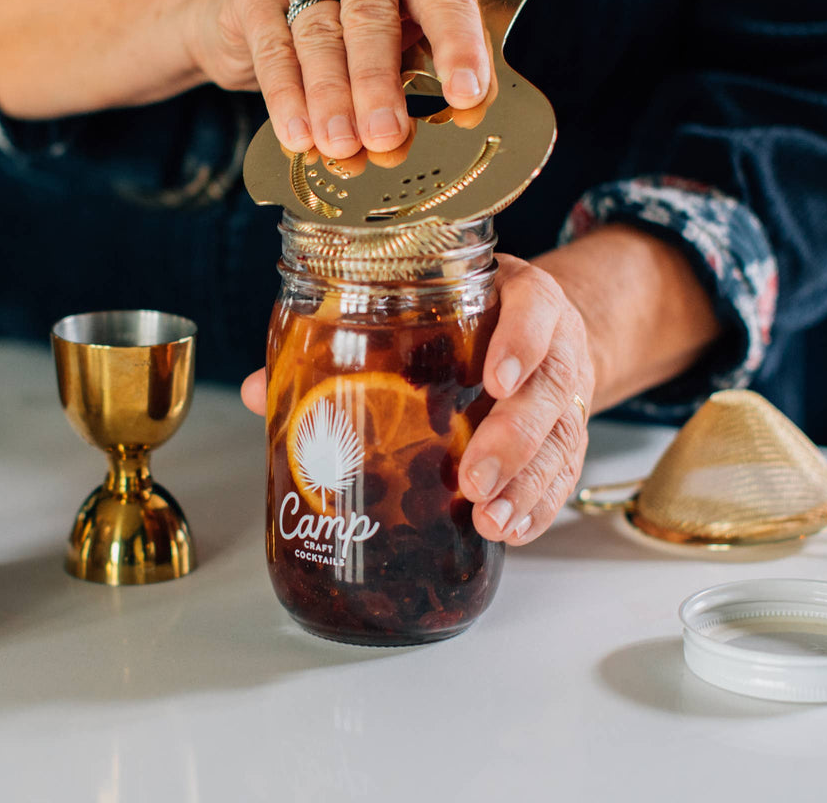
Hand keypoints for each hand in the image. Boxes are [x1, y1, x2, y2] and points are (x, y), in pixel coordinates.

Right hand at [184, 0, 489, 157]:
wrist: (259, 6)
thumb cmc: (351, 25)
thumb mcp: (406, 38)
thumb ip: (434, 70)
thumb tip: (464, 115)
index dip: (458, 46)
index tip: (465, 97)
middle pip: (372, 12)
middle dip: (379, 83)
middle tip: (385, 136)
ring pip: (319, 30)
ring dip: (331, 97)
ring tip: (341, 146)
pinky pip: (273, 45)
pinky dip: (286, 97)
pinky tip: (298, 135)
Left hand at [240, 253, 593, 546]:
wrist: (540, 327)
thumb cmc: (469, 317)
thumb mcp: (425, 308)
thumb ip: (349, 340)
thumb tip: (258, 390)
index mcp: (517, 296)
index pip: (533, 305)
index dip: (521, 340)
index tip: (494, 378)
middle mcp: (552, 341)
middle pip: (550, 386)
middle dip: (515, 437)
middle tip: (473, 479)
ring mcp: (566, 390)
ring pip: (564, 437)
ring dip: (528, 484)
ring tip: (490, 519)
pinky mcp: (569, 432)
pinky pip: (567, 471)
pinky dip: (542, 504)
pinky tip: (512, 530)